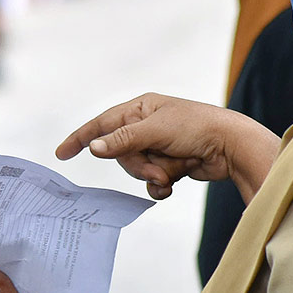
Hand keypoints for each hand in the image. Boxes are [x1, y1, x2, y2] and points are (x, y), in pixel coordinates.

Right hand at [57, 93, 276, 199]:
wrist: (231, 147)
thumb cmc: (197, 127)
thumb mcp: (155, 130)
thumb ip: (122, 140)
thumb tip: (93, 147)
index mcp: (141, 109)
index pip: (102, 124)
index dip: (81, 138)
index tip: (61, 154)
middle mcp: (147, 126)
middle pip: (120, 153)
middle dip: (138, 164)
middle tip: (157, 166)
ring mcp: (158, 146)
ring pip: (136, 169)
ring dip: (153, 173)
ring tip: (173, 169)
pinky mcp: (169, 164)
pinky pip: (151, 180)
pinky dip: (161, 184)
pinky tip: (174, 182)